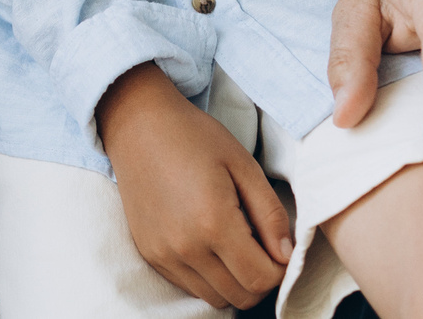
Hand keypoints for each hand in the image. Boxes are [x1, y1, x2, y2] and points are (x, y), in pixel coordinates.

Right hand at [95, 64, 294, 309]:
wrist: (136, 123)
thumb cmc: (194, 136)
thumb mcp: (243, 164)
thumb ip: (270, 213)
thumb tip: (286, 255)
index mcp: (213, 223)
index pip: (261, 279)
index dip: (280, 269)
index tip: (279, 247)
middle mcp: (185, 247)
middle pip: (241, 296)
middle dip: (260, 278)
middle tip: (260, 246)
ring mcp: (163, 254)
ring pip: (215, 298)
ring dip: (234, 281)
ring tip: (234, 245)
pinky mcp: (149, 253)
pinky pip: (189, 286)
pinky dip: (208, 277)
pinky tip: (208, 243)